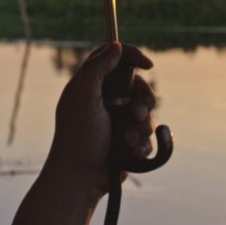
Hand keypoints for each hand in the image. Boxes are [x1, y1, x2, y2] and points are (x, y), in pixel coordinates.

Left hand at [43, 42, 156, 204]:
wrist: (81, 178)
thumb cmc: (78, 138)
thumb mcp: (84, 97)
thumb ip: (97, 69)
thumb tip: (114, 46)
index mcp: (89, 87)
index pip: (113, 59)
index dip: (131, 56)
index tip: (147, 64)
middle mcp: (104, 101)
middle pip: (137, 86)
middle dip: (143, 100)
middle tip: (137, 114)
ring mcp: (117, 121)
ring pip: (146, 112)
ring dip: (142, 127)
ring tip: (129, 142)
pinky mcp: (127, 140)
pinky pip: (147, 134)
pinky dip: (143, 143)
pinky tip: (133, 153)